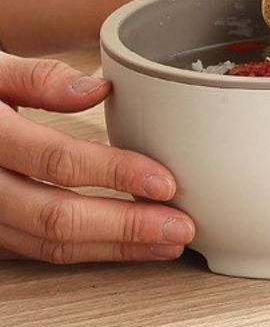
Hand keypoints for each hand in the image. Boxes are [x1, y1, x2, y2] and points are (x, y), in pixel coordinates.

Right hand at [0, 55, 194, 263]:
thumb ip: (39, 77)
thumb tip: (98, 88)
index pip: (56, 163)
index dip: (114, 174)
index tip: (164, 181)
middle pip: (54, 218)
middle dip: (124, 228)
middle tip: (179, 229)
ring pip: (45, 244)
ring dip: (111, 248)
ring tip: (163, 242)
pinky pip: (33, 248)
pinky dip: (84, 249)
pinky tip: (122, 244)